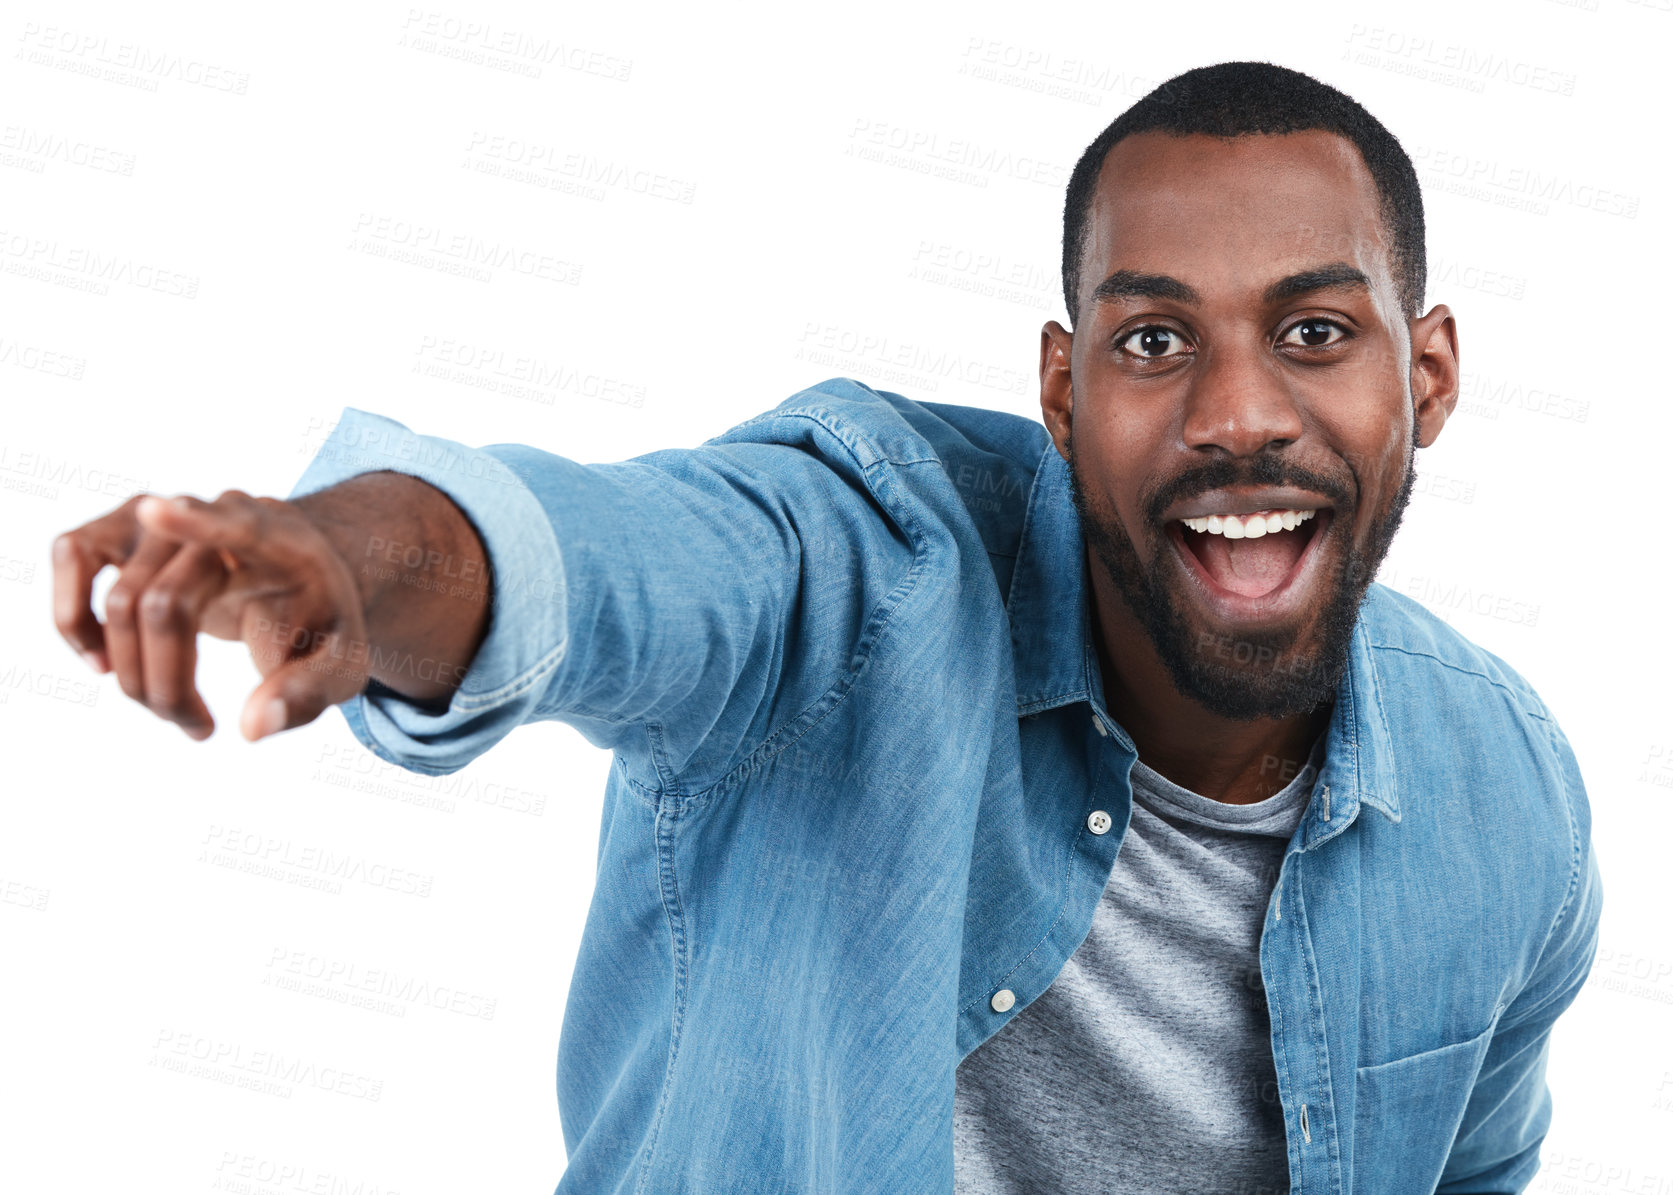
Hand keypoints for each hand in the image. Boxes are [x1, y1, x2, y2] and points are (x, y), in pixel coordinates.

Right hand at [51, 490, 371, 741]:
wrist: (296, 577)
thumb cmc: (316, 621)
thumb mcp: (341, 663)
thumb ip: (309, 693)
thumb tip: (253, 727)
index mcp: (282, 540)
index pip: (239, 524)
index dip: (196, 520)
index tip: (157, 510)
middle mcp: (216, 512)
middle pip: (164, 605)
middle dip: (169, 686)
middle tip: (198, 730)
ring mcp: (164, 513)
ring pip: (118, 599)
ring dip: (130, 672)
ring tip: (165, 708)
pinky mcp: (124, 525)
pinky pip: (73, 554)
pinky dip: (73, 617)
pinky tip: (102, 662)